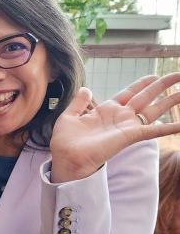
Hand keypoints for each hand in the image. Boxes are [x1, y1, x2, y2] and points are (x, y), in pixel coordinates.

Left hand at [50, 73, 179, 182]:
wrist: (66, 158)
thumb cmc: (65, 141)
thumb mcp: (69, 116)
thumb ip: (79, 102)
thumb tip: (86, 88)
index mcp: (106, 110)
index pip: (129, 93)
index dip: (142, 83)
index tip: (154, 75)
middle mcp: (120, 117)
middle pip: (146, 97)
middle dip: (162, 86)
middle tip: (178, 75)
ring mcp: (127, 126)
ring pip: (154, 110)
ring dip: (171, 101)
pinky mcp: (130, 135)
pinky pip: (154, 130)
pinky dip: (170, 127)